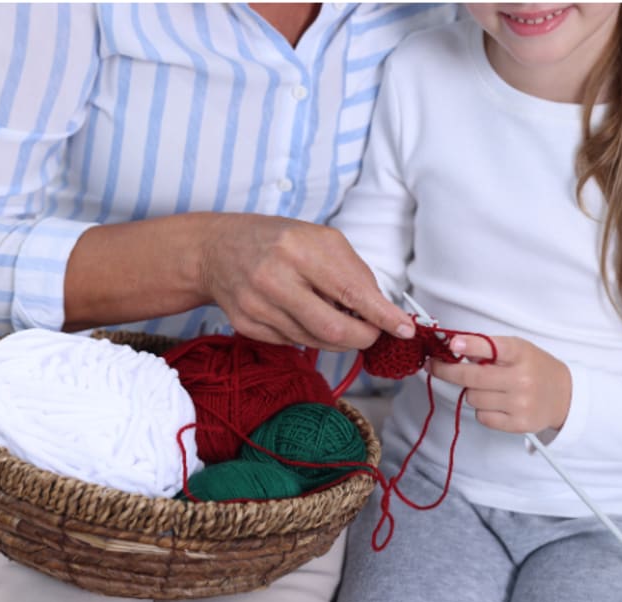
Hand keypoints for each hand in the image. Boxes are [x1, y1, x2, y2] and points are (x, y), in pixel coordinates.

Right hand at [200, 214, 414, 350]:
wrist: (217, 249)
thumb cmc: (279, 241)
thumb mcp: (320, 239)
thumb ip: (353, 273)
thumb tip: (381, 311)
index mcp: (299, 248)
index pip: (351, 292)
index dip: (381, 315)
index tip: (403, 328)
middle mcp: (274, 278)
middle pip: (333, 330)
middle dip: (363, 337)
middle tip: (372, 332)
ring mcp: (257, 305)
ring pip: (315, 341)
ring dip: (336, 336)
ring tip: (332, 313)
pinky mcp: (247, 325)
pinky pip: (293, 343)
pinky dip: (309, 335)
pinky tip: (302, 314)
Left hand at [427, 334, 571, 433]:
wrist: (565, 396)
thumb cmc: (535, 368)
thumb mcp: (518, 349)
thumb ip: (489, 348)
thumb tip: (454, 349)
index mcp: (521, 354)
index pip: (492, 348)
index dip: (470, 345)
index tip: (452, 344)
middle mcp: (522, 378)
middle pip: (472, 377)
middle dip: (447, 371)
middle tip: (434, 366)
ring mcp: (521, 403)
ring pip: (473, 398)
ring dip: (472, 392)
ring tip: (488, 388)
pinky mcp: (518, 424)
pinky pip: (482, 417)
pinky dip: (482, 410)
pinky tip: (496, 403)